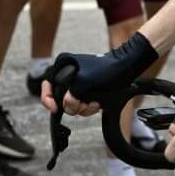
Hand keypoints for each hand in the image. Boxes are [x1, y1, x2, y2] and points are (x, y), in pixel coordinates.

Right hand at [40, 34, 159, 115]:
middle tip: (83, 104)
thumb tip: (66, 106)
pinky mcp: (88, 91)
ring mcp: (79, 84)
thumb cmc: (107, 70)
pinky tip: (97, 104)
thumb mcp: (83, 83)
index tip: (55, 109)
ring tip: (94, 103)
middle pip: (61, 98)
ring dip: (83, 108)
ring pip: (73, 104)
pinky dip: (89, 107)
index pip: (48, 85)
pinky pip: (83, 105)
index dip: (48, 99)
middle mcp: (68, 74)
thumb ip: (71, 96)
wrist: (126, 68)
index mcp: (63, 66)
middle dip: (73, 105)